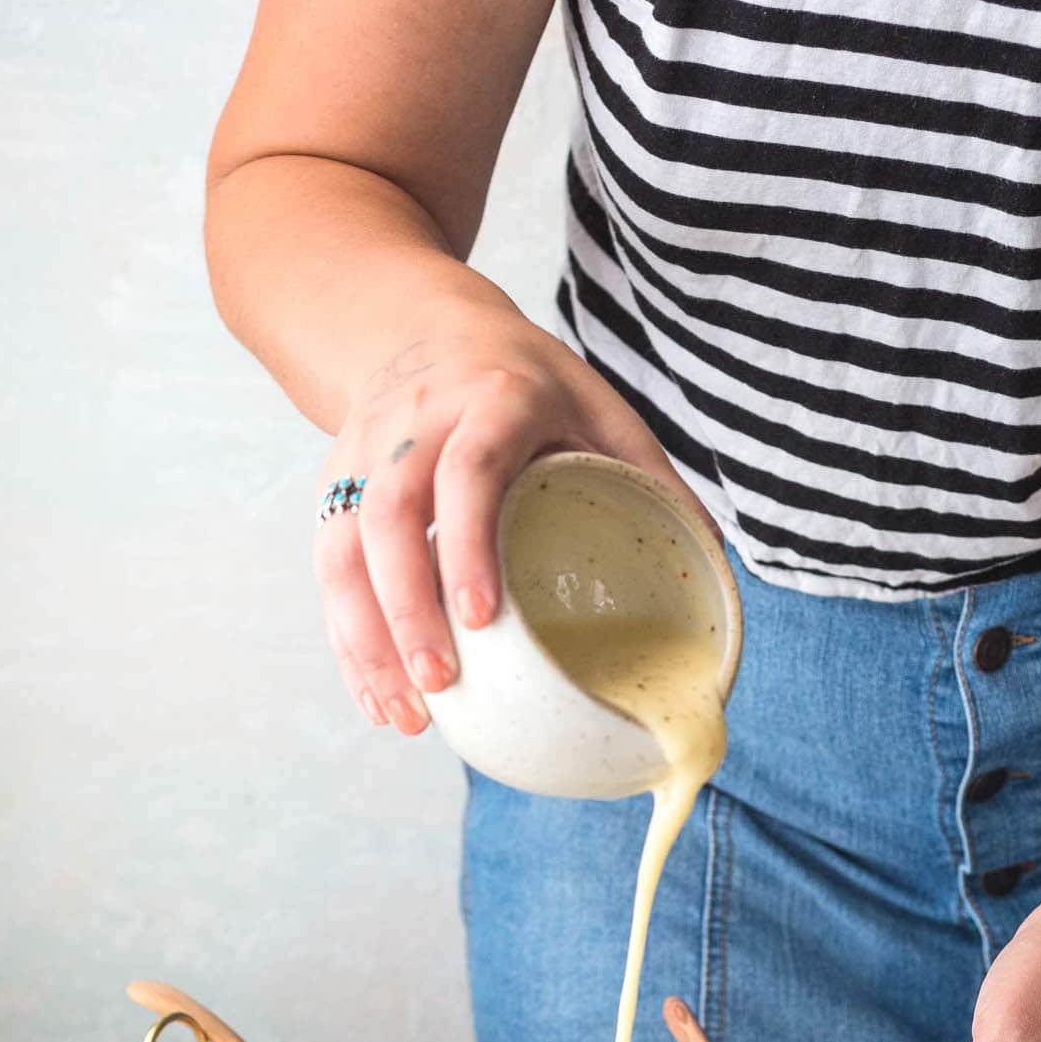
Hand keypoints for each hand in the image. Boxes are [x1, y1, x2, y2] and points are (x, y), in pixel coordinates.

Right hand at [313, 302, 690, 734]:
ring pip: (341, 549)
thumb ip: (650, 478)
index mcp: (493, 399)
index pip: (466, 472)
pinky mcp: (334, 488)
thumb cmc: (528, 382)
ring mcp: (363, 455)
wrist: (421, 324)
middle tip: (439, 684)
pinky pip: (327, 570)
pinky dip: (348, 641)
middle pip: (387, 517)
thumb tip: (713, 566)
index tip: (482, 619)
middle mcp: (415, 424)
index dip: (468, 545)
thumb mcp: (598, 406)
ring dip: (366, 638)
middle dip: (405, 608)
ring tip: (407, 716)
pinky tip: (378, 698)